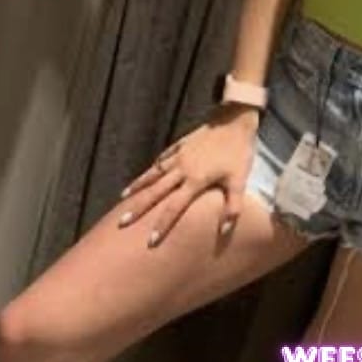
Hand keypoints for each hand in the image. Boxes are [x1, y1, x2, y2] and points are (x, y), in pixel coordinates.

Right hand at [117, 105, 259, 247]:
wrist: (234, 120)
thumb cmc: (238, 152)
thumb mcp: (239, 180)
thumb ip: (232, 206)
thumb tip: (225, 231)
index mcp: (195, 180)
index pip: (174, 208)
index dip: (162, 225)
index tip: (150, 241)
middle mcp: (181, 169)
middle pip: (155, 192)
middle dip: (138, 208)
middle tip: (122, 222)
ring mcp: (179, 155)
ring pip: (154, 173)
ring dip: (139, 186)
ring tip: (123, 197)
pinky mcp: (181, 144)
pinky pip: (162, 158)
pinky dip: (153, 167)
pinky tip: (147, 172)